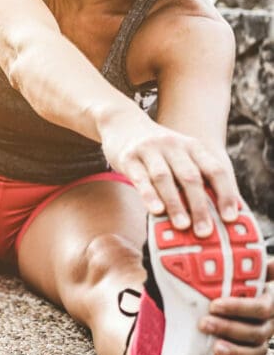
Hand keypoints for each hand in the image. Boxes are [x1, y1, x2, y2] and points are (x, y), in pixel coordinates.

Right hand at [100, 109, 238, 236]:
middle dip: (199, 206)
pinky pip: (140, 178)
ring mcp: (149, 150)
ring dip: (175, 203)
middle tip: (205, 231)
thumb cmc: (157, 150)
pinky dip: (149, 195)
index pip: (215, 170)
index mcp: (192, 146)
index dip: (225, 194)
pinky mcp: (128, 157)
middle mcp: (173, 145)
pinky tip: (156, 211)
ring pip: (165, 178)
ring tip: (183, 226)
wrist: (124, 123)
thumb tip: (210, 214)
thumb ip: (193, 176)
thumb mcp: (180, 154)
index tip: (230, 218)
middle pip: (191, 177)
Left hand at [201, 255, 273, 354]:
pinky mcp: (255, 351)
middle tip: (204, 323)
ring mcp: (263, 339)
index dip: (238, 308)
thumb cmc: (248, 280)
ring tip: (215, 349)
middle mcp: (270, 323)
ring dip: (237, 352)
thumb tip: (254, 256)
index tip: (214, 304)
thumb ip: (253, 264)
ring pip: (256, 350)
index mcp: (270, 302)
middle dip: (230, 329)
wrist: (266, 296)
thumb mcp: (252, 270)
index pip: (258, 308)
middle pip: (256, 332)